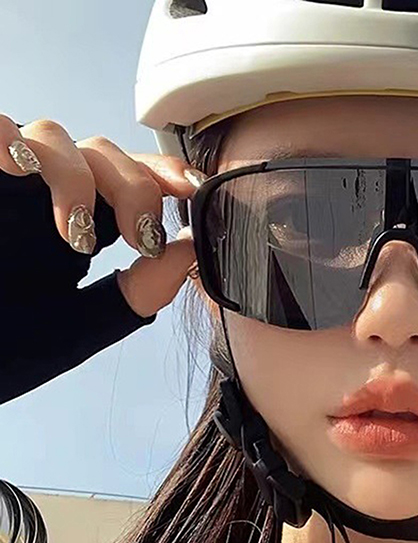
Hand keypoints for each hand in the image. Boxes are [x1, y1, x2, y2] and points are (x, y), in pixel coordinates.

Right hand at [0, 114, 203, 317]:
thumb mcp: (75, 327)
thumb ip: (134, 296)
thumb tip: (188, 252)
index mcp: (75, 232)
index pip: (129, 185)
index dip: (164, 177)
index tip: (192, 193)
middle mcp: (41, 201)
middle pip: (102, 154)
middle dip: (135, 186)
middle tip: (142, 237)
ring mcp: (1, 185)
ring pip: (51, 134)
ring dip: (78, 176)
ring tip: (77, 235)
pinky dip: (6, 139)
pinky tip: (20, 172)